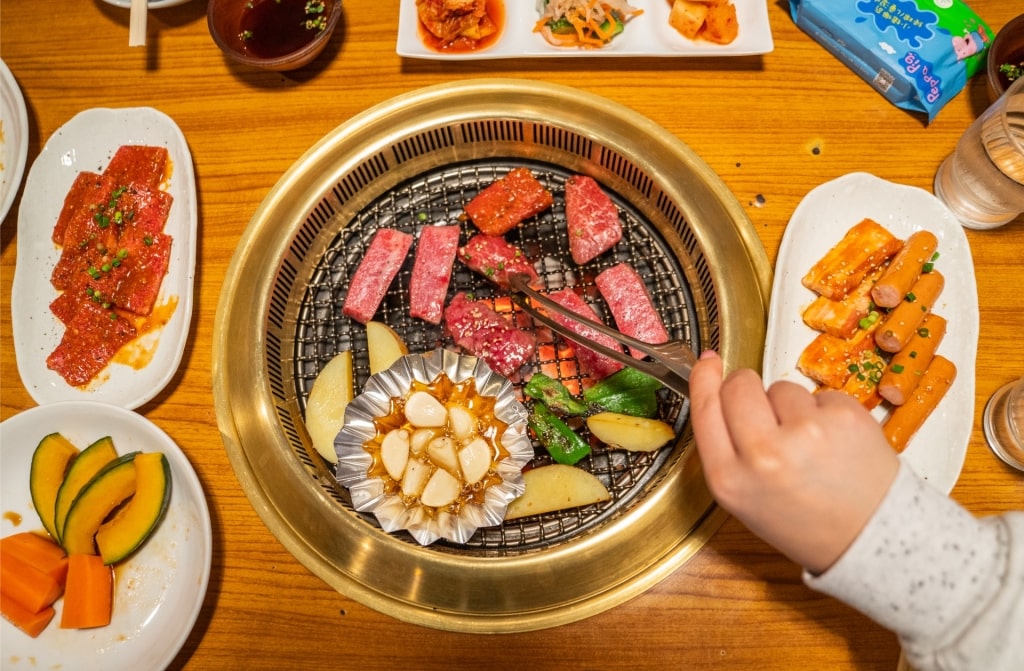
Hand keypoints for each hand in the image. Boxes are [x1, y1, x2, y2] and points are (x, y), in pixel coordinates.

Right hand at [689, 351, 899, 573]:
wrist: (869, 538)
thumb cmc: (804, 522)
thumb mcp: (744, 498)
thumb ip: (725, 446)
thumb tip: (713, 377)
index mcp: (730, 479)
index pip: (705, 407)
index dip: (704, 379)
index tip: (708, 362)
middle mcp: (763, 453)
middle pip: (740, 385)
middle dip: (749, 389)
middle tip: (768, 415)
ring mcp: (806, 431)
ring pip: (782, 388)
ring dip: (791, 407)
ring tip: (809, 444)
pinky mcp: (844, 417)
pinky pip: (820, 394)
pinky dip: (825, 412)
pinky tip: (834, 443)